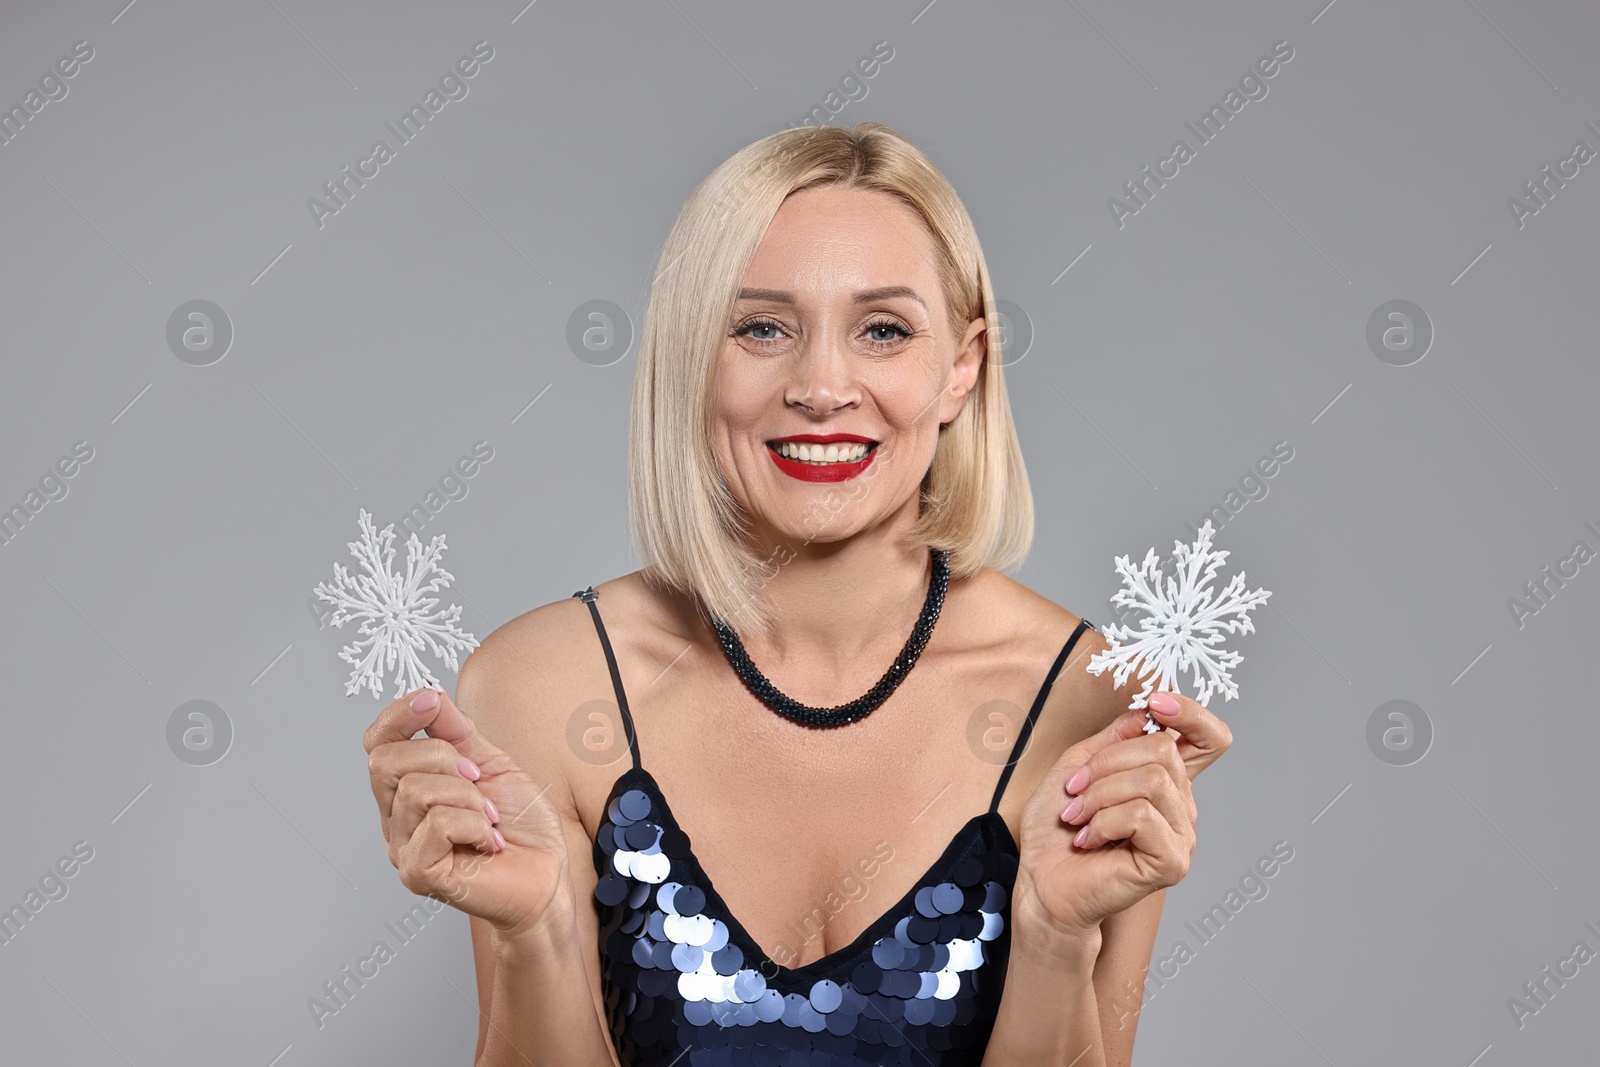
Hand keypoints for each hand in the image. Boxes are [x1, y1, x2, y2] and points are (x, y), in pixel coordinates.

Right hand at [364, 687, 570, 940]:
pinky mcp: (419, 873)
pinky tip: (489, 840)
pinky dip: (475, 824)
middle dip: (442, 757)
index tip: (432, 702)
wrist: (546, 873)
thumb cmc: (519, 825)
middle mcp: (395, 818)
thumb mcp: (490, 762)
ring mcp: (402, 848)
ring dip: (469, 796)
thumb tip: (429, 697)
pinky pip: (438, 824)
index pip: (377, 743)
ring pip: (416, 790)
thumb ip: (456, 731)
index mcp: (406, 789)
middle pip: (385, 761)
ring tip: (489, 817)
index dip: (398, 715)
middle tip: (476, 778)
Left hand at [1013, 691, 1231, 943]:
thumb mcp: (1077, 766)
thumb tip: (1145, 714)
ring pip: (1152, 780)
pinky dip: (1103, 821)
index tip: (1156, 702)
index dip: (1193, 714)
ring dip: (1099, 794)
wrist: (1041, 881)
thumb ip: (1113, 739)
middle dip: (1106, 762)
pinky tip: (1088, 839)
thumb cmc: (1056, 830)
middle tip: (1074, 791)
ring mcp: (1181, 835)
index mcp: (1164, 781)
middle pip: (1164, 750)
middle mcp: (1181, 806)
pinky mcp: (1171, 861)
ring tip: (1077, 816)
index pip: (1209, 740)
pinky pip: (1142, 816)